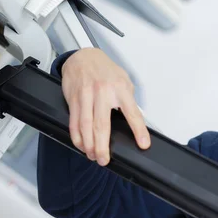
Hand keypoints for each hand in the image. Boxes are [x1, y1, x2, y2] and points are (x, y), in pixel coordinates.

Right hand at [61, 48, 150, 165]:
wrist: (83, 56)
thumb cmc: (105, 70)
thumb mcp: (124, 80)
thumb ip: (129, 101)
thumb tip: (136, 122)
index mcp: (120, 88)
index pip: (132, 113)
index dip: (138, 130)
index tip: (143, 144)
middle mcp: (103, 92)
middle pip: (102, 125)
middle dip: (103, 146)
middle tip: (105, 160)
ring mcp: (86, 96)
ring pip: (86, 126)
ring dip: (89, 145)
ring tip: (93, 156)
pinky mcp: (73, 100)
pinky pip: (74, 122)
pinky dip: (77, 137)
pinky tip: (81, 145)